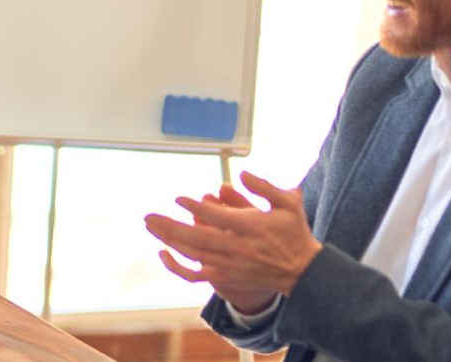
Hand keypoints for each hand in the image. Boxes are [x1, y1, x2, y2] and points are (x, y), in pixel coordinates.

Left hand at [144, 171, 321, 312]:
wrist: (301, 271)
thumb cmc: (293, 233)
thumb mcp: (288, 204)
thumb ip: (265, 187)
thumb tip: (241, 173)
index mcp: (253, 228)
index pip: (219, 218)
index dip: (197, 208)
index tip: (178, 199)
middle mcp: (239, 248)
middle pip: (199, 238)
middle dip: (171, 227)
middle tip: (148, 216)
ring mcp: (230, 265)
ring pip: (193, 255)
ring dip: (169, 241)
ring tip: (150, 226)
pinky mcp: (225, 278)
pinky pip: (195, 275)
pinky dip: (176, 267)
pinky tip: (163, 253)